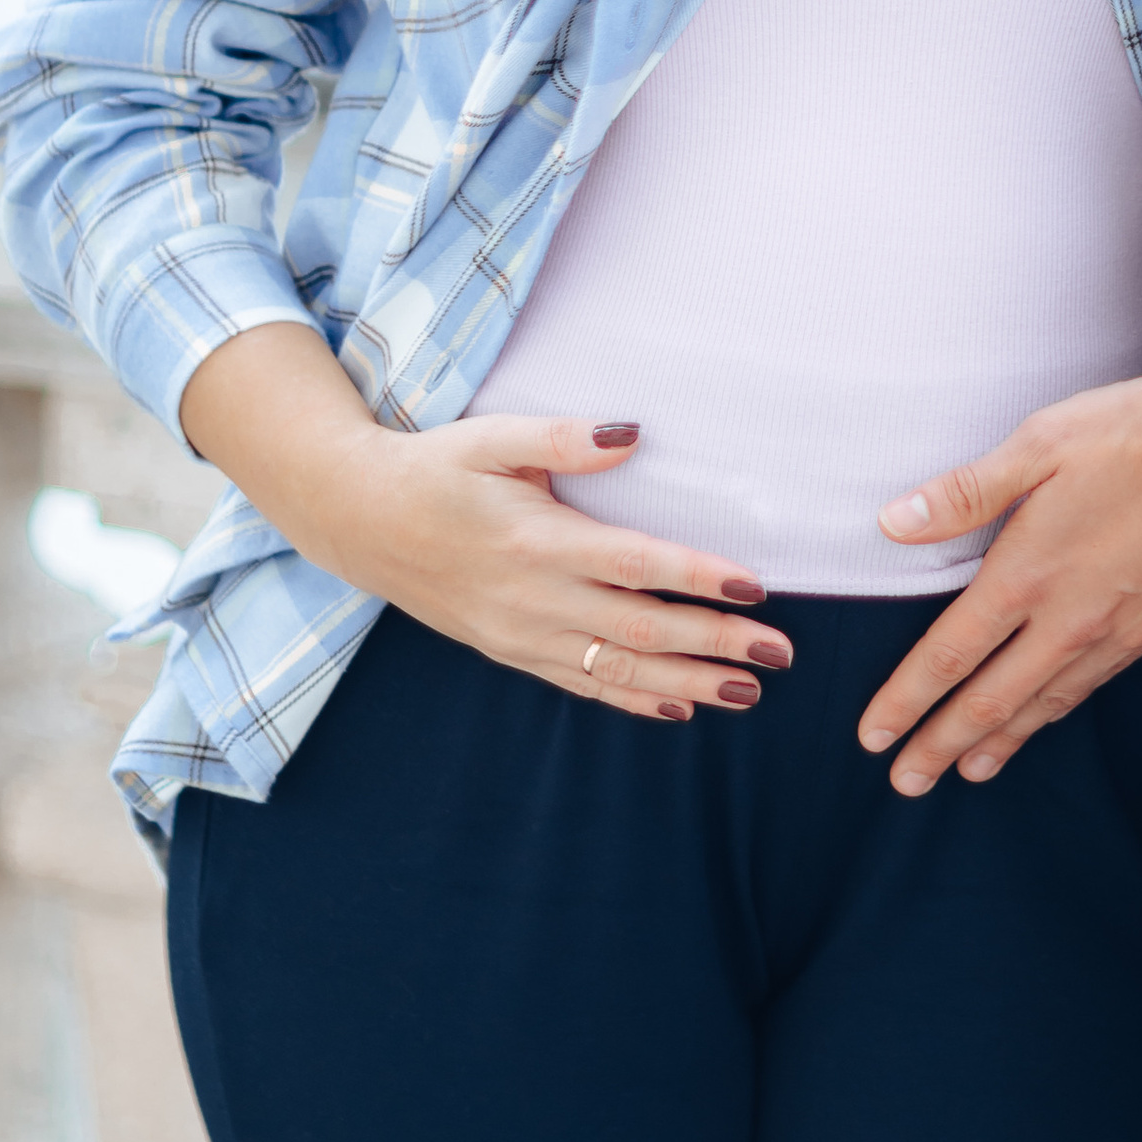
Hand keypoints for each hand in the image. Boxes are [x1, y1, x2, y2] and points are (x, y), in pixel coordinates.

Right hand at [176, 323, 785, 720]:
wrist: (359, 520)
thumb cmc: (437, 468)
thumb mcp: (493, 436)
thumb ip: (564, 437)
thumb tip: (632, 433)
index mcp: (538, 540)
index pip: (636, 565)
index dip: (698, 578)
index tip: (756, 588)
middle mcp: (534, 598)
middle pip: (641, 630)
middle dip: (716, 645)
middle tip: (781, 655)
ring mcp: (521, 635)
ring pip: (618, 672)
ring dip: (688, 684)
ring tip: (749, 693)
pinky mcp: (511, 652)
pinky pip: (582, 686)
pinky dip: (633, 701)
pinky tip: (679, 708)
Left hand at [856, 375, 1141, 795]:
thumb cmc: (1141, 439)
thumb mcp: (1044, 444)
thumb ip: (968, 491)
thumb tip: (892, 523)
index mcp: (1026, 576)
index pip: (949, 656)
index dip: (905, 701)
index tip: (872, 737)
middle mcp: (1067, 622)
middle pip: (990, 702)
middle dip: (942, 746)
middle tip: (906, 783)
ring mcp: (1116, 636)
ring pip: (1045, 705)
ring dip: (1000, 742)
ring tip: (971, 770)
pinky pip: (1092, 688)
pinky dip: (1056, 714)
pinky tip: (1048, 715)